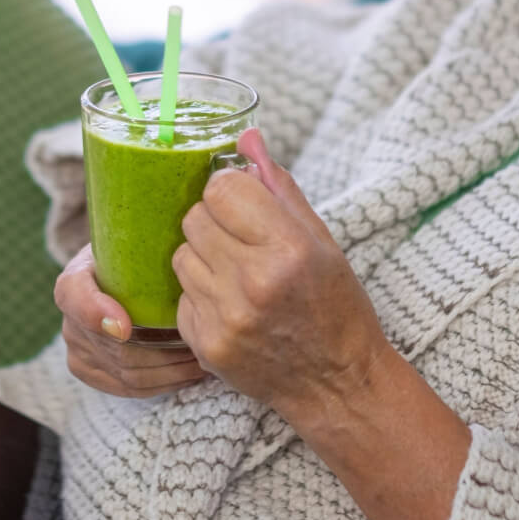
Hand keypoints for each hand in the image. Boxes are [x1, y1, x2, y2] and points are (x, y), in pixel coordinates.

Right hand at [54, 244, 207, 397]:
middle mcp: (69, 321)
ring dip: (173, 368)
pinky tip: (192, 371)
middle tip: (204, 340)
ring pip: (128, 373)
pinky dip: (165, 383)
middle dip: (164, 349)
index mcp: (74, 282)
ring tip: (207, 354)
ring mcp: (78, 352)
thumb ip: (149, 240)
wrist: (119, 278)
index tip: (125, 327)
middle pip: (116, 348)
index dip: (95, 314)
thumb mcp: (137, 242)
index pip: (76, 298)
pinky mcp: (91, 374)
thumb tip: (188, 236)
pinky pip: (129, 388)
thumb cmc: (136, 257)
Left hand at [173, 128, 390, 418]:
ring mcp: (226, 317)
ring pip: (181, 256)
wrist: (337, 383)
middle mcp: (254, 281)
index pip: (221, 189)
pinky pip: (181, 297)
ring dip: (203, 259)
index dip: (228, 191)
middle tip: (241, 242)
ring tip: (237, 276)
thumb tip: (246, 136)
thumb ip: (278, 186)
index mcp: (288, 247)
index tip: (242, 204)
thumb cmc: (334, 305)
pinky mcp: (207, 345)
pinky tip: (231, 308)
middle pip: (194, 219)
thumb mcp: (320, 240)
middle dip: (213, 223)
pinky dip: (199, 297)